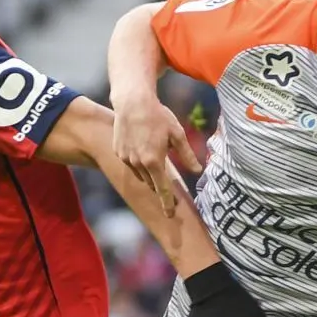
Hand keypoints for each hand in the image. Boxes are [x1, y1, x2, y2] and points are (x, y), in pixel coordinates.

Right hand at [112, 96, 200, 216]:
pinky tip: (141, 144)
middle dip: (159, 182)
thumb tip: (198, 171)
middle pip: (151, 182)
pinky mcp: (118, 152)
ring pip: (140, 173)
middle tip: (167, 174)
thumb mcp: (177, 134)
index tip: (171, 214)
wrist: (132, 102)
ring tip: (153, 152)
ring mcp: (126, 158)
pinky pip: (130, 163)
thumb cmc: (158, 116)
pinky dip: (137, 160)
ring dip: (148, 171)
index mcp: (154, 161)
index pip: (162, 189)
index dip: (167, 203)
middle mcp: (138, 163)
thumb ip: (187, 155)